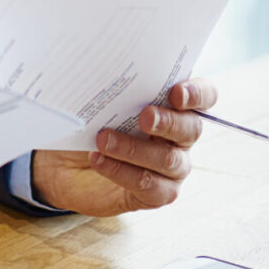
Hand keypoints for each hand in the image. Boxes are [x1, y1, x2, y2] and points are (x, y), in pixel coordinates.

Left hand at [31, 79, 216, 216]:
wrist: (65, 165)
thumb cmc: (91, 126)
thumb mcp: (100, 104)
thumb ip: (114, 90)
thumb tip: (102, 74)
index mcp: (174, 108)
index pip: (203, 97)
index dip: (197, 94)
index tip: (176, 93)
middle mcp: (180, 138)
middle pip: (190, 128)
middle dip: (168, 121)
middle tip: (145, 116)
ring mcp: (172, 168)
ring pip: (168, 159)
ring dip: (134, 148)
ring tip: (104, 139)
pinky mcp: (157, 194)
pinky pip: (148, 185)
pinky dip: (120, 171)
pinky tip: (98, 160)